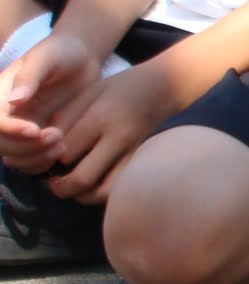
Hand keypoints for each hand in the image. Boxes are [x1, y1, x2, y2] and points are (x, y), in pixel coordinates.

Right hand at [0, 33, 99, 172]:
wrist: (81, 60)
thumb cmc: (61, 53)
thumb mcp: (46, 56)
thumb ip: (30, 76)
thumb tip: (15, 99)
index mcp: (0, 95)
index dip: (9, 130)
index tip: (35, 130)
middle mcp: (6, 115)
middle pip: (0, 144)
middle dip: (25, 147)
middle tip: (55, 136)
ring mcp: (20, 128)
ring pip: (13, 157)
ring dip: (35, 158)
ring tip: (61, 145)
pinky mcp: (37, 139)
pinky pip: (29, 162)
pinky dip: (41, 163)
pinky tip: (61, 150)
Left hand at [35, 62, 178, 205]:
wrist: (165, 87)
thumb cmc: (120, 87)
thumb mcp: (88, 92)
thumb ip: (65, 117)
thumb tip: (48, 146)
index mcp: (101, 117)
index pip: (67, 152)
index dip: (51, 157)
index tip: (47, 153)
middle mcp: (119, 139)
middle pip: (84, 179)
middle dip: (61, 188)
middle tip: (51, 184)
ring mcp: (134, 153)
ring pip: (104, 192)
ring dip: (82, 196)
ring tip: (71, 187)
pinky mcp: (142, 162)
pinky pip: (119, 188)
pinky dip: (101, 193)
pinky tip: (92, 185)